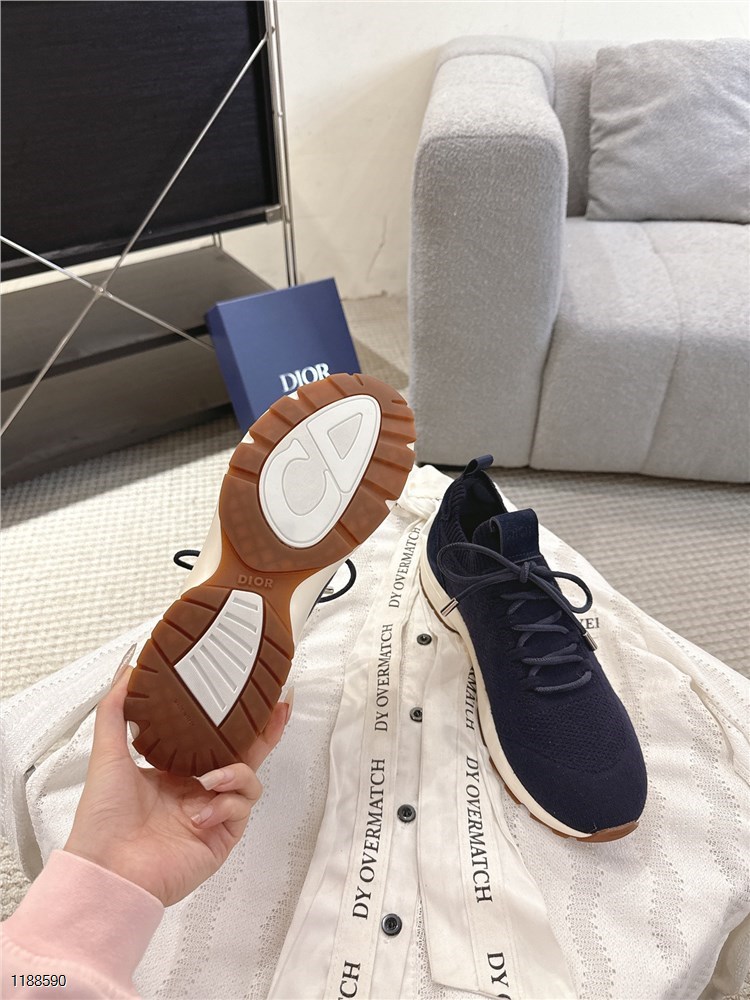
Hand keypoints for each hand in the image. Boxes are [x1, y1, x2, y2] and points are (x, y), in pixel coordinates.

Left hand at [64, 661, 290, 905]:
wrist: (108, 869)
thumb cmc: (103, 819)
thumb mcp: (108, 754)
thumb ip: (116, 711)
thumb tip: (127, 672)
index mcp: (174, 773)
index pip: (213, 740)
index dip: (233, 720)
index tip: (249, 692)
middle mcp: (197, 792)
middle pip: (243, 756)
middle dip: (264, 734)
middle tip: (279, 709)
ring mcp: (212, 815)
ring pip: (248, 782)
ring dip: (236, 773)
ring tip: (210, 780)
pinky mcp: (221, 839)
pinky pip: (241, 811)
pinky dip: (225, 805)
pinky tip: (201, 813)